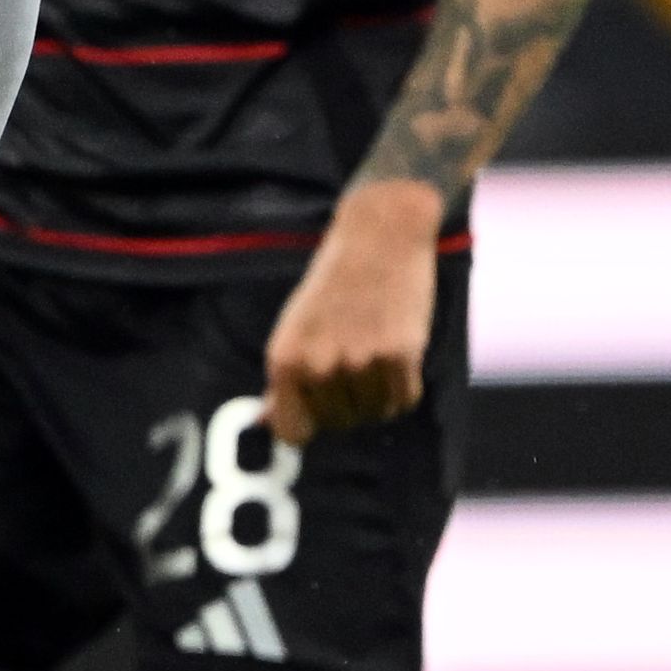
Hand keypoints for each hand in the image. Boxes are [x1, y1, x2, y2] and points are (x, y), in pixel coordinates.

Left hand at [261, 178, 445, 441]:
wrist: (379, 239)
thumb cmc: (333, 287)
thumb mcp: (294, 329)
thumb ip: (284, 381)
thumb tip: (267, 425)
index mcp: (285, 360)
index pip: (293, 431)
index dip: (308, 423)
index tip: (317, 408)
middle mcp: (319, 365)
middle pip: (337, 424)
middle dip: (346, 404)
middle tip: (352, 363)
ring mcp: (361, 363)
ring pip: (373, 415)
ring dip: (377, 396)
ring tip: (374, 355)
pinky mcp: (401, 357)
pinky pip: (403, 400)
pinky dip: (403, 387)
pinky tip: (396, 356)